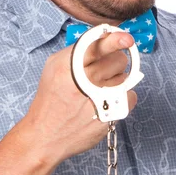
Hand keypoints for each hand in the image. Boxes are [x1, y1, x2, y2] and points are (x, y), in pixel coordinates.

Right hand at [22, 30, 137, 164]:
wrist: (45, 136)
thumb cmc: (50, 100)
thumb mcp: (54, 67)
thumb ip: (77, 51)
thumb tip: (105, 38)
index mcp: (69, 66)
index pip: (96, 46)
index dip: (114, 40)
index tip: (126, 39)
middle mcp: (85, 81)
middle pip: (118, 60)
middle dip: (114, 62)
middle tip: (102, 72)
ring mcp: (100, 99)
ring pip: (126, 77)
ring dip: (116, 80)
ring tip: (101, 89)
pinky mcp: (110, 115)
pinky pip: (130, 96)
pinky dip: (123, 97)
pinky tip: (108, 101)